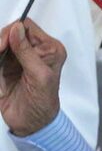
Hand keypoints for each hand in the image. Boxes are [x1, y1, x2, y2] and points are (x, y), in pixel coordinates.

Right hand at [0, 19, 64, 135]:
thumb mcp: (38, 75)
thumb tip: (16, 28)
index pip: (27, 27)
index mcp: (49, 48)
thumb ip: (26, 52)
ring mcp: (17, 58)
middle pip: (9, 33)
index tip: (1, 46)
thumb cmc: (42, 101)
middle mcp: (33, 50)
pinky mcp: (3, 68)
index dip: (12, 31)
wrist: (31, 124)